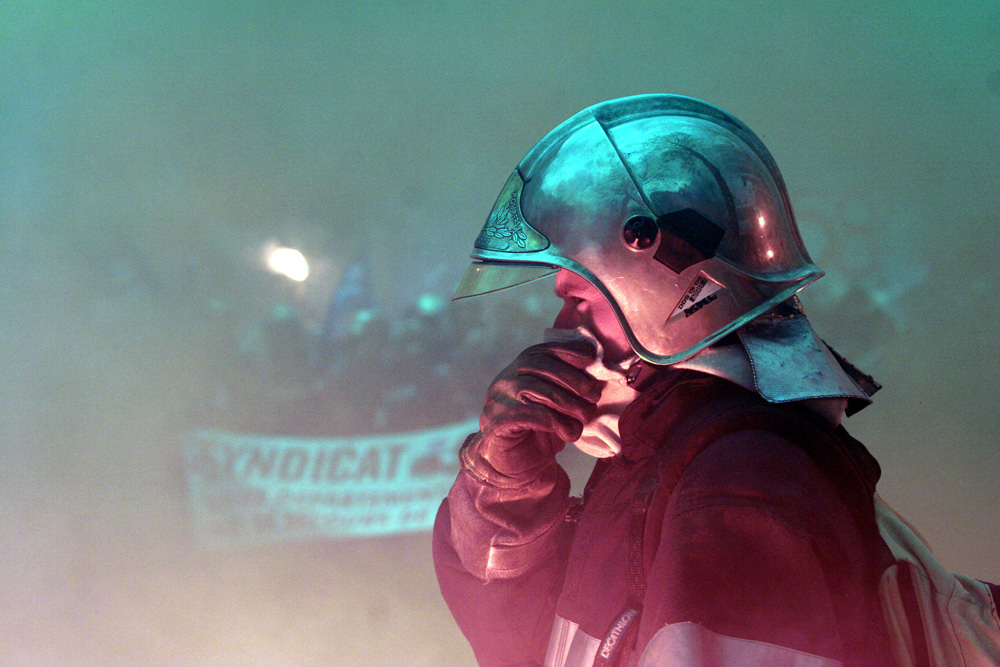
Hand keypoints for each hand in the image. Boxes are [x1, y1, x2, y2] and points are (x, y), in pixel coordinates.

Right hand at [464, 339, 603, 481]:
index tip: (590, 358)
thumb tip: (596, 370)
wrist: (513, 468)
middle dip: (574, 379)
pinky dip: (559, 423)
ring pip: (539, 390)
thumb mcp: (556, 404)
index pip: (544, 350)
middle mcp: (506, 379)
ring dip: (570, 404)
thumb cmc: (539, 432)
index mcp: (519, 369)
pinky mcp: (498, 421)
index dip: (568, 350)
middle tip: (594, 396)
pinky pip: (534, 415)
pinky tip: (569, 433)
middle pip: (542, 367)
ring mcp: (499, 399)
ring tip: (585, 417)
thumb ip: (568, 385)